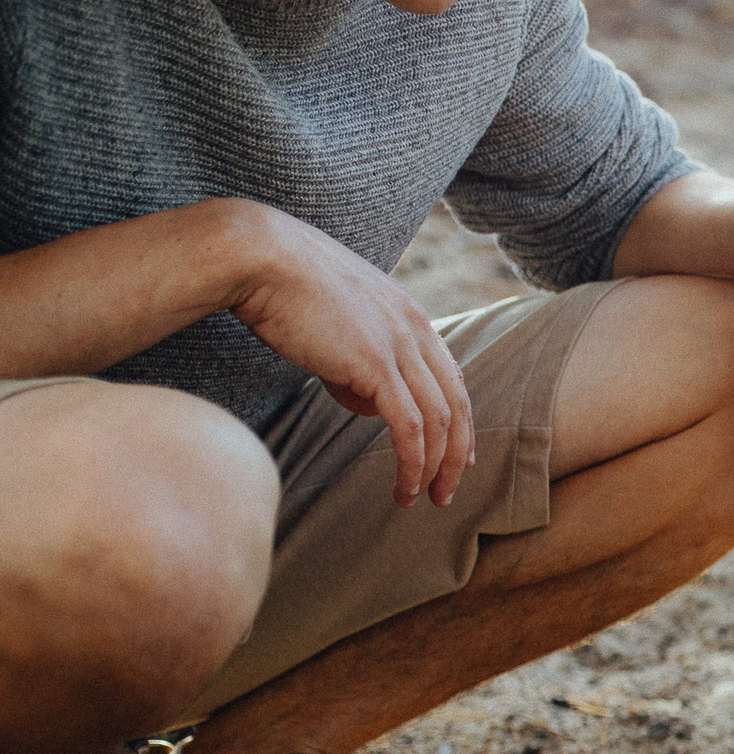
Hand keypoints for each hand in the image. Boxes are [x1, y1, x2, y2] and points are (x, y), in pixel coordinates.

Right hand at [222, 202, 471, 507]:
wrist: (256, 255)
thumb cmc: (281, 285)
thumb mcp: (335, 319)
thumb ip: (357, 356)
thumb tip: (363, 398)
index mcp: (410, 314)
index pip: (451, 378)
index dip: (457, 422)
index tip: (455, 456)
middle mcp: (415, 329)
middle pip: (457, 404)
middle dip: (456, 454)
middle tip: (446, 490)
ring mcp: (398, 345)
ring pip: (439, 422)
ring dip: (435, 468)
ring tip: (422, 498)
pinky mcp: (375, 364)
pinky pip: (410, 427)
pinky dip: (413, 463)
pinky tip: (404, 487)